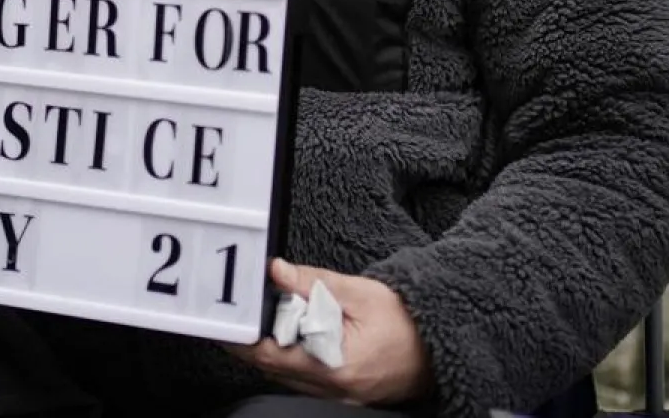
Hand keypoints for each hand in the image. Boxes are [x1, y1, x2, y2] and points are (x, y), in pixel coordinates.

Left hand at [227, 259, 433, 405]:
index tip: (227, 321)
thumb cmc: (407, 321)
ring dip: (272, 350)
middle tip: (241, 315)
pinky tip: (293, 337)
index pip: (272, 356)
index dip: (244, 339)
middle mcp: (332, 389)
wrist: (441, 346)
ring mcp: (336, 397)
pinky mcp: (341, 395)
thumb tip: (278, 271)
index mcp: (335, 364)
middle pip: (274, 369)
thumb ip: (314, 282)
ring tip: (267, 320)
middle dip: (254, 342)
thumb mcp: (359, 292)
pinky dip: (291, 359)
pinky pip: (304, 380)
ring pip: (286, 376)